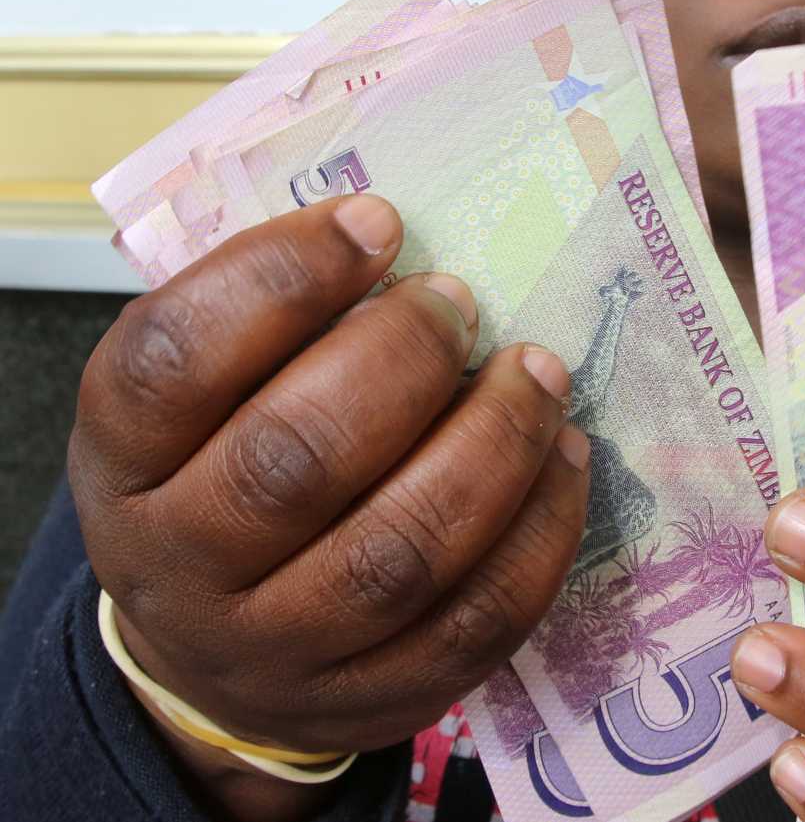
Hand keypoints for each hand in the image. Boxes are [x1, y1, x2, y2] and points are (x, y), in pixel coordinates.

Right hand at [70, 196, 589, 814]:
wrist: (213, 653)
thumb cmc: (220, 478)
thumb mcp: (202, 399)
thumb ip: (267, 325)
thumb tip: (391, 237)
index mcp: (124, 462)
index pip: (174, 362)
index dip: (281, 278)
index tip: (378, 222)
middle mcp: (180, 567)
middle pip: (292, 461)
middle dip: (403, 361)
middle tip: (460, 302)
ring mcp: (277, 651)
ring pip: (399, 552)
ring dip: (493, 444)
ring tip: (539, 372)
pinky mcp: (375, 701)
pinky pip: (476, 622)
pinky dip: (540, 531)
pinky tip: (563, 455)